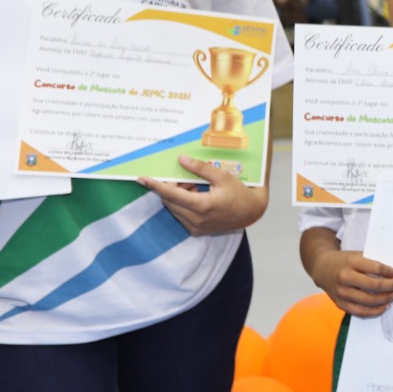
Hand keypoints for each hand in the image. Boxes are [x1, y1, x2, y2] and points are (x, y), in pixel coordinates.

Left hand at [138, 154, 267, 234]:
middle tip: (186, 178)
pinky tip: (197, 197)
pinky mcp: (196, 232)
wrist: (251, 212)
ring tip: (195, 187)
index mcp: (202, 205)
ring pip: (174, 208)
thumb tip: (181, 159)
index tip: (142, 178)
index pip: (171, 194)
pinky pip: (180, 216)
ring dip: (178, 196)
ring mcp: (195, 227)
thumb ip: (200, 168)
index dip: (155, 185)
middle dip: (172, 187)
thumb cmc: (239, 193)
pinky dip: (183, 204)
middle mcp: (195, 219)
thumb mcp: (222, 176)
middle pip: (170, 201)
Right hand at [312, 248, 392, 316]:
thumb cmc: (344, 261)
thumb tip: (392, 274)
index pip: (375, 268)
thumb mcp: (356, 255)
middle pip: (373, 285)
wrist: (322, 268)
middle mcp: (345, 277)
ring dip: (385, 300)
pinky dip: (374, 311)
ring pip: (368, 301)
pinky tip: (384, 307)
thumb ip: (371, 263)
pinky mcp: (340, 303)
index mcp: (351, 262)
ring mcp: (342, 292)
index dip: (389, 272)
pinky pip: (360, 312)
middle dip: (390, 286)